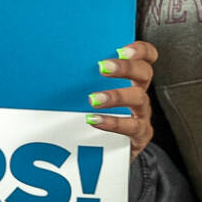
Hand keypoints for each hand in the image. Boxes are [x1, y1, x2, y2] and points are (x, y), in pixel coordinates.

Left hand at [89, 41, 157, 159]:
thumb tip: (55, 62)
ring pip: (138, 99)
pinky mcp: (139, 135)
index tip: (122, 49)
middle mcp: (141, 93)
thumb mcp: (95, 94)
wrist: (110, 153)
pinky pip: (130, 127)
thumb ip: (85, 79)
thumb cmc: (100, 115)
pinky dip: (112, 123)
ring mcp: (142, 115)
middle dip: (126, 67)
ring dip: (115, 96)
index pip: (146, 57)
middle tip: (102, 67)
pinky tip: (95, 120)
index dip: (140, 50)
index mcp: (132, 79)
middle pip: (144, 73)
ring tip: (93, 99)